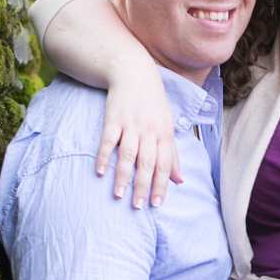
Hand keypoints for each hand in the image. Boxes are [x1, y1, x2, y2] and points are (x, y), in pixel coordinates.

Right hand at [96, 81, 182, 207]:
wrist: (134, 73)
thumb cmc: (153, 105)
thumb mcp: (167, 127)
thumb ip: (172, 154)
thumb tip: (179, 180)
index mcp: (165, 134)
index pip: (164, 165)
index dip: (161, 185)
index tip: (156, 204)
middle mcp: (149, 131)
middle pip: (147, 163)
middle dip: (143, 186)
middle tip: (138, 206)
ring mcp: (131, 124)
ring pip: (128, 155)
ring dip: (123, 176)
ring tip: (119, 195)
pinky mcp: (113, 118)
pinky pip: (107, 140)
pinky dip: (103, 156)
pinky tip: (99, 171)